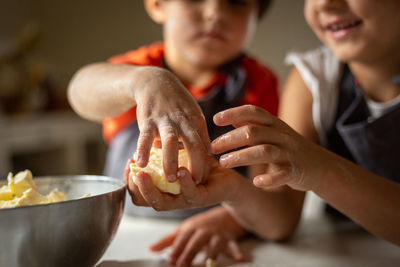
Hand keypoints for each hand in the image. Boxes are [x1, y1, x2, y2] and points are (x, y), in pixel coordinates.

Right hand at [123, 157, 241, 210]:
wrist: (230, 181)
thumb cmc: (204, 169)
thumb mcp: (185, 157)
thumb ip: (169, 152)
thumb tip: (152, 139)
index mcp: (164, 191)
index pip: (138, 192)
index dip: (130, 179)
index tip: (129, 161)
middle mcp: (171, 198)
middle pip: (144, 201)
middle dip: (135, 187)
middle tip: (131, 170)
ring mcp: (186, 200)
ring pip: (162, 203)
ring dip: (151, 189)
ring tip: (144, 175)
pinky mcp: (202, 198)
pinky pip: (190, 193)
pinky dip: (184, 183)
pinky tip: (180, 171)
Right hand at [133, 67, 210, 183]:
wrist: (155, 82)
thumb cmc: (176, 105)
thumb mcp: (192, 117)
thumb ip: (197, 136)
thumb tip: (205, 158)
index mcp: (197, 122)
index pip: (205, 147)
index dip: (204, 165)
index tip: (202, 180)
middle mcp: (184, 121)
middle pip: (194, 145)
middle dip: (194, 166)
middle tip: (192, 184)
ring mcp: (166, 120)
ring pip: (171, 141)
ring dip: (171, 162)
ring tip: (169, 180)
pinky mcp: (148, 119)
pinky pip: (146, 136)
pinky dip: (143, 150)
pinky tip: (141, 163)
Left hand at [150, 207, 245, 266]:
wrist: (224, 215)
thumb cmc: (201, 225)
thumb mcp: (184, 230)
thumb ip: (168, 241)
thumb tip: (150, 249)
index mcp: (190, 228)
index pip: (181, 239)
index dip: (175, 250)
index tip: (169, 260)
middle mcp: (203, 230)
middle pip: (195, 243)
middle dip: (189, 255)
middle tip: (182, 266)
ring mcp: (217, 234)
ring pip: (214, 246)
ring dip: (210, 256)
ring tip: (207, 265)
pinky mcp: (229, 238)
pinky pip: (233, 245)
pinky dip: (236, 252)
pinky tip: (238, 258)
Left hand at [211, 105, 328, 190]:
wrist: (321, 167)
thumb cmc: (290, 148)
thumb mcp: (274, 133)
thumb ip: (254, 126)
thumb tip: (232, 118)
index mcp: (275, 125)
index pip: (254, 112)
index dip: (234, 113)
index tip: (215, 119)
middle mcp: (282, 136)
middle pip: (254, 132)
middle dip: (230, 138)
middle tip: (212, 147)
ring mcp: (289, 153)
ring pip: (264, 151)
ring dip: (241, 156)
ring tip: (223, 162)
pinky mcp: (295, 172)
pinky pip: (282, 174)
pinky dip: (270, 179)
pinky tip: (256, 182)